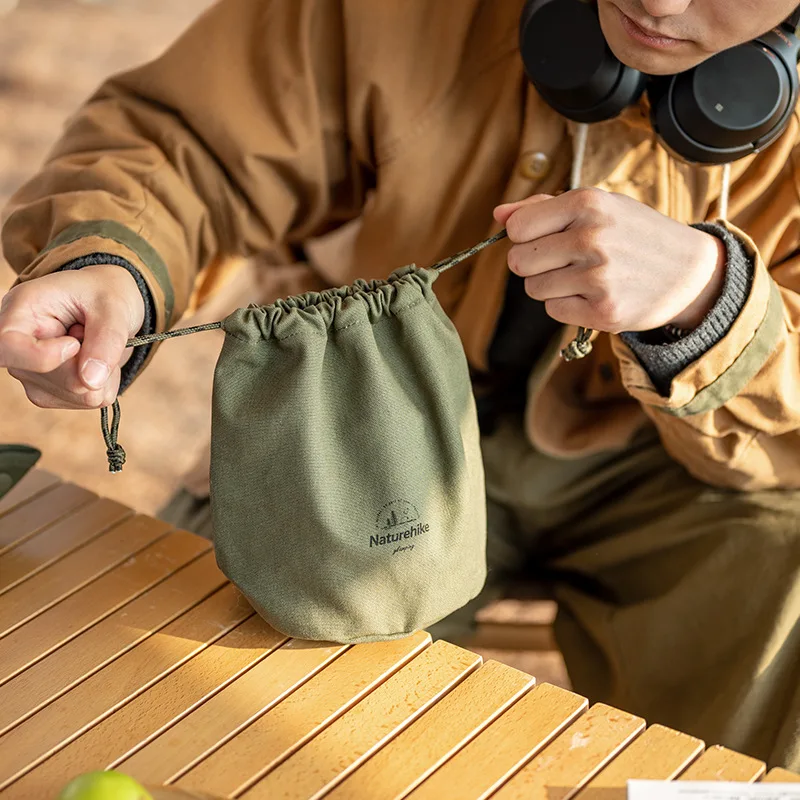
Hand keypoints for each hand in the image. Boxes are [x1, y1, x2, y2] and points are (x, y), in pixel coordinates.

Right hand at [0, 265, 144, 408]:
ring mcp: (32, 375)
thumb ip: (106, 339)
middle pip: (57, 380)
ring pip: (78, 394)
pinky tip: (95, 358)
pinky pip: (90, 401)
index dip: (43, 357)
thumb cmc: (104, 295)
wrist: (109, 305)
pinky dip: (106, 382)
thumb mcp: (112, 306)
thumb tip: (91, 383)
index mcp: (20, 313)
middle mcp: (18, 349)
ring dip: (102, 372)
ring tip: (93, 342)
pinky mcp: (50, 393)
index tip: (74, 344)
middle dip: (91, 362)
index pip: (7, 349)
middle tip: (92, 331)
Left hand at [494, 189, 725, 333]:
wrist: (689, 272)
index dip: (523, 237)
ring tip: (582, 277)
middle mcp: (592, 237)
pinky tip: (593, 295)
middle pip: (519, 262)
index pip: (517, 228)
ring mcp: (599, 277)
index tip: (542, 238)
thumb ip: (544, 208)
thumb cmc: (634, 234)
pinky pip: (554, 310)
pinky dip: (567, 306)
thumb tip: (499, 214)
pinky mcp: (604, 311)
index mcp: (588, 203)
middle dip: (533, 264)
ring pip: (534, 289)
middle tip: (563, 261)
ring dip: (550, 286)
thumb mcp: (598, 207)